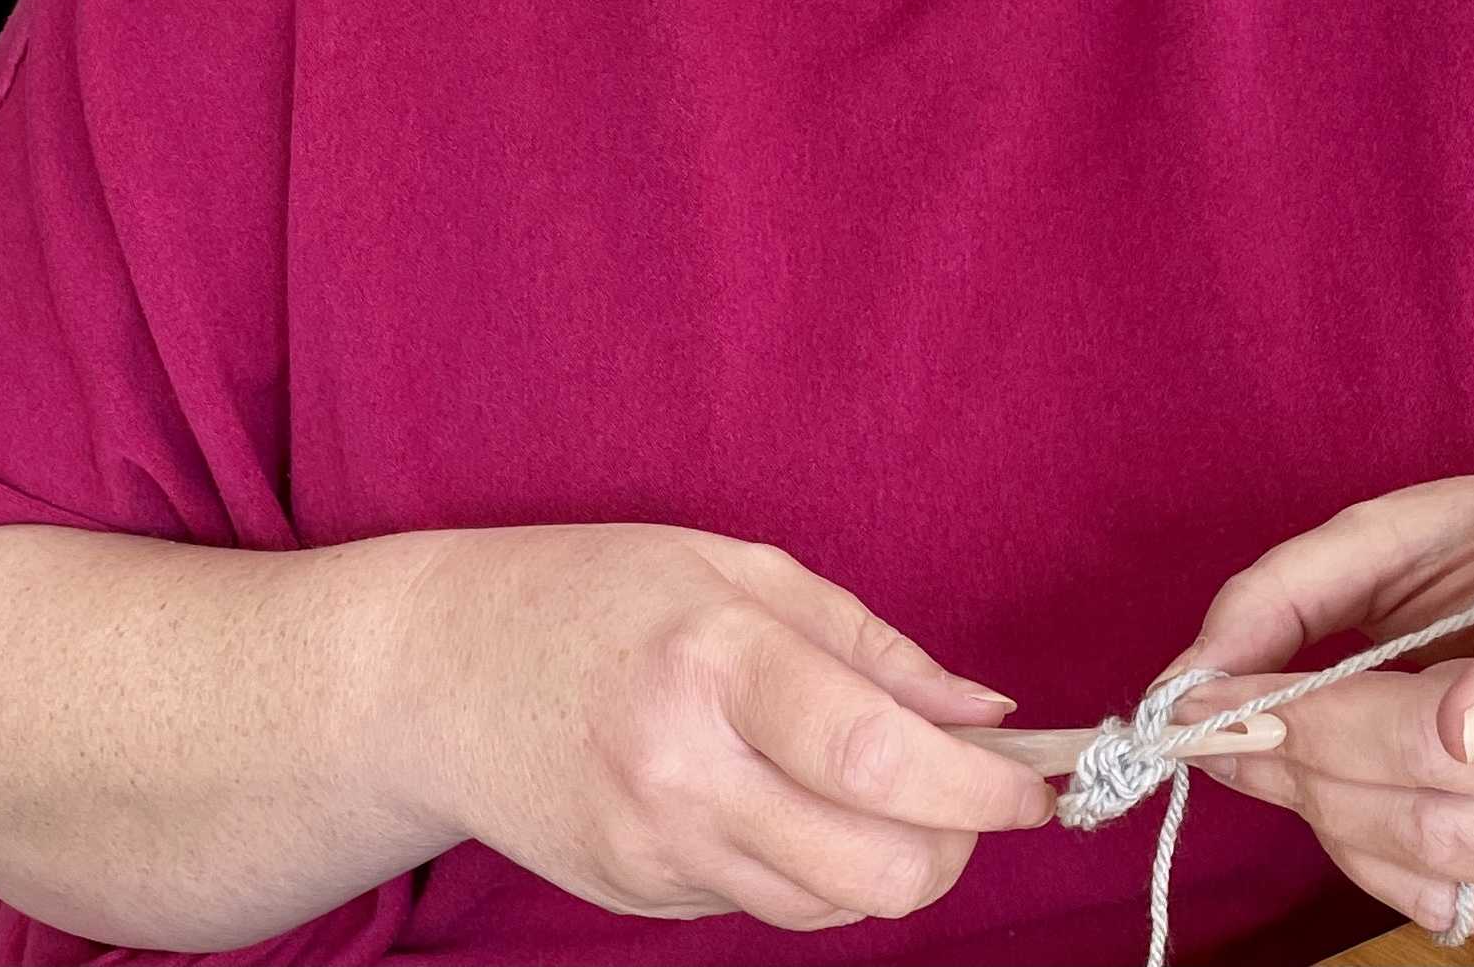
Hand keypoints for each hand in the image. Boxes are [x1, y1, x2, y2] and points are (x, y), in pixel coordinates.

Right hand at [389, 522, 1052, 930]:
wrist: (437, 670)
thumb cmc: (593, 593)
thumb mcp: (730, 566)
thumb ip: (867, 642)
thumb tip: (986, 714)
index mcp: (715, 657)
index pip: (878, 757)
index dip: (979, 789)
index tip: (1036, 786)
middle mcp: (683, 768)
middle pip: (875, 870)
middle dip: (953, 848)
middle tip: (967, 797)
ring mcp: (655, 849)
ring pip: (831, 906)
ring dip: (885, 865)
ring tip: (872, 790)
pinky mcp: (636, 898)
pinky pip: (765, 905)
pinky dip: (805, 867)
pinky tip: (775, 798)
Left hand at [1154, 471, 1473, 938]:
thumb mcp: (1407, 522)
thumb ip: (1294, 587)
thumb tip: (1191, 673)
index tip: (1449, 721)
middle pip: (1459, 777)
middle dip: (1311, 749)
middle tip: (1209, 716)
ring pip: (1462, 859)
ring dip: (1330, 815)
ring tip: (1250, 754)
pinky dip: (1380, 868)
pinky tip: (1324, 806)